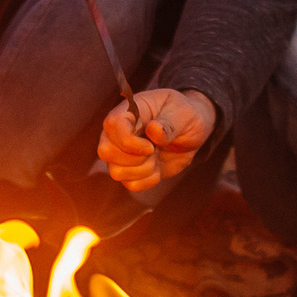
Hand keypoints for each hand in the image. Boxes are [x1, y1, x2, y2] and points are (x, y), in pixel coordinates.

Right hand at [98, 88, 214, 190]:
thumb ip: (169, 124)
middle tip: (154, 150)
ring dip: (143, 170)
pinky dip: (148, 181)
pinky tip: (157, 168)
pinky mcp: (131, 171)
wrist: (191, 132)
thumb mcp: (185, 114)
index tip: (151, 146)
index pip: (112, 125)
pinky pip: (131, 185)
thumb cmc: (185, 116)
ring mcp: (122, 153)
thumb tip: (153, 130)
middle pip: (105, 152)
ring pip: (116, 172)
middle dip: (135, 159)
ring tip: (157, 157)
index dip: (129, 142)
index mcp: (129, 111)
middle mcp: (118, 132)